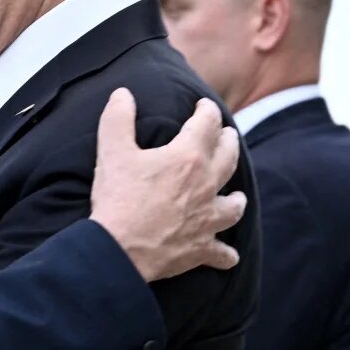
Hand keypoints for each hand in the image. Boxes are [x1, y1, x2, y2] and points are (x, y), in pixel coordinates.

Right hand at [89, 89, 245, 282]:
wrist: (119, 249)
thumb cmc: (118, 198)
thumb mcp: (112, 151)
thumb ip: (118, 118)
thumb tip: (123, 94)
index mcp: (187, 158)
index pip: (207, 124)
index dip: (207, 111)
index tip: (203, 106)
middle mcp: (205, 185)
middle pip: (228, 158)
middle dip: (229, 142)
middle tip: (228, 135)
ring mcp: (207, 219)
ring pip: (234, 206)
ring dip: (237, 199)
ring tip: (238, 196)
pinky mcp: (201, 248)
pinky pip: (222, 253)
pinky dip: (226, 254)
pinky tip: (229, 256)